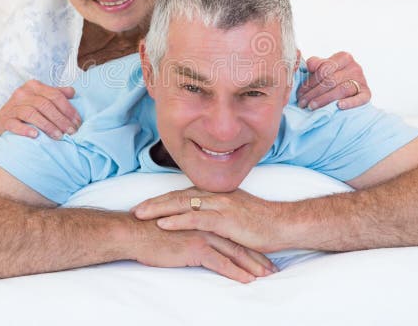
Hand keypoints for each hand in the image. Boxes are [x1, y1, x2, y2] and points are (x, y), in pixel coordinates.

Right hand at [0, 80, 81, 139]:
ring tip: (59, 136)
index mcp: (34, 86)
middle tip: (71, 132)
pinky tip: (35, 135)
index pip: (55, 95)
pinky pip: (14, 124)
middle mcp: (22, 94)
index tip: (77, 122)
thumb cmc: (24, 111)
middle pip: (46, 105)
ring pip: (32, 113)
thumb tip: (72, 92)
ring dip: (48, 126)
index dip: (68, 109)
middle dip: (61, 119)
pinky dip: (25, 129)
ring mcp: (12, 107)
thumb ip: (55, 94)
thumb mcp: (39, 99)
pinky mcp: (4, 121)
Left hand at [133, 188, 288, 253]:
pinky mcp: (225, 219)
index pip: (184, 194)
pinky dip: (178, 220)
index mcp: (217, 194)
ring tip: (140, 214)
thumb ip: (219, 213)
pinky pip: (196, 218)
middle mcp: (215, 196)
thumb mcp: (237, 214)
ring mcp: (220, 205)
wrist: (283, 224)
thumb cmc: (261, 222)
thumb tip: (205, 218)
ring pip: (183, 204)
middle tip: (135, 209)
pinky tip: (163, 224)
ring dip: (159, 209)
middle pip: (178, 196)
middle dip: (155, 202)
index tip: (146, 205)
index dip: (164, 199)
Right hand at [133, 219, 277, 282]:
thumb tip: (199, 241)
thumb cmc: (150, 232)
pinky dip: (236, 272)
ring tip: (266, 276)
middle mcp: (207, 222)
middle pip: (238, 241)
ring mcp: (203, 233)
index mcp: (204, 216)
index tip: (263, 256)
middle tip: (272, 269)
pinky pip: (221, 262)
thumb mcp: (177, 228)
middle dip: (257, 256)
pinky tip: (247, 280)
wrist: (134, 232)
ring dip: (252, 265)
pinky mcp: (196, 245)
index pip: (232, 232)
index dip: (249, 245)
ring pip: (235, 251)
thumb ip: (192, 231)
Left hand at [297, 52, 370, 110]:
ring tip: (311, 107)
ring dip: (324, 99)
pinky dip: (350, 103)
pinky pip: (360, 98)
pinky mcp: (367, 93)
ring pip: (341, 89)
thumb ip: (315, 63)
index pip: (324, 69)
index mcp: (343, 57)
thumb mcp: (323, 67)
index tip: (299, 93)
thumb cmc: (332, 76)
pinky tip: (339, 106)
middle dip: (314, 93)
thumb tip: (310, 66)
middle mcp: (354, 67)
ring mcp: (362, 80)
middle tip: (302, 103)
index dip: (309, 82)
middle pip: (331, 80)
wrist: (351, 86)